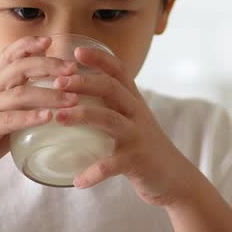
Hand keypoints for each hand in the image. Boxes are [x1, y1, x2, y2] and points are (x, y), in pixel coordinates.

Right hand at [0, 35, 81, 188]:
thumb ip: (19, 105)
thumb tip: (52, 102)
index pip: (8, 56)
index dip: (27, 45)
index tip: (50, 41)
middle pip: (19, 68)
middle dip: (47, 65)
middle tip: (72, 69)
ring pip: (19, 93)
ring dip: (48, 95)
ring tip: (72, 99)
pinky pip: (9, 119)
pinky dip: (29, 117)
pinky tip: (48, 118)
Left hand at [52, 45, 200, 206]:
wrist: (174, 177)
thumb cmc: (143, 147)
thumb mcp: (131, 121)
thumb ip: (111, 106)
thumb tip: (73, 97)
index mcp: (133, 101)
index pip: (119, 71)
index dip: (99, 58)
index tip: (76, 50)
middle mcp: (137, 113)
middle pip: (110, 88)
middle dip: (83, 82)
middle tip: (58, 83)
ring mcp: (137, 135)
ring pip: (108, 119)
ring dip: (81, 116)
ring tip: (57, 119)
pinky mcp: (137, 160)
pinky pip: (111, 165)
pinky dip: (93, 173)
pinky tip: (77, 181)